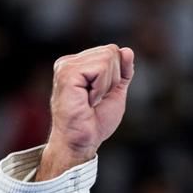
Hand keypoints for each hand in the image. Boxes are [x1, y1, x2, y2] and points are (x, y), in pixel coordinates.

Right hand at [35, 45, 135, 180]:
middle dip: (113, 79)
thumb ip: (123, 70)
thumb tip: (127, 50)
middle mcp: (69, 62)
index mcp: (79, 64)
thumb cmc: (95, 121)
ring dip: (106, 85)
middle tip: (96, 99)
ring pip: (108, 58)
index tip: (101, 95)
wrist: (82, 141)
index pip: (112, 51)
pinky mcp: (67, 73)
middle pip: (111, 51)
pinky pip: (100, 69)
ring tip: (91, 100)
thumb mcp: (116, 91)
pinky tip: (88, 100)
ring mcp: (66, 66)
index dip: (117, 74)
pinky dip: (101, 88)